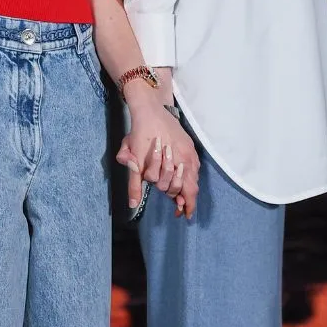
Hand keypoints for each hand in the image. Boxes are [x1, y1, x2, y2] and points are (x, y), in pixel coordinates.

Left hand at [116, 90, 199, 218]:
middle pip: (191, 187)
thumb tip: (133, 205)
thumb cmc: (141, 134)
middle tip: (176, 206)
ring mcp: (190, 152)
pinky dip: (187, 175)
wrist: (150, 109)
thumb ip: (135, 183)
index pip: (188, 192)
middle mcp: (188, 160)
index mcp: (178, 164)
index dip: (187, 206)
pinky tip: (179, 176)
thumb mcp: (134, 160)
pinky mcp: (189, 146)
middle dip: (182, 197)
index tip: (184, 216)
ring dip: (185, 187)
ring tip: (178, 195)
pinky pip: (193, 166)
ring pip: (193, 177)